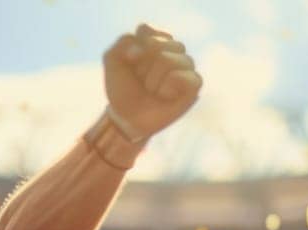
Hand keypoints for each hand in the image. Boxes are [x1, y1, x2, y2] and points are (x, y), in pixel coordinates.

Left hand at [103, 24, 200, 140]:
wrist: (128, 118)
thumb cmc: (123, 89)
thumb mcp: (112, 61)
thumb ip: (124, 41)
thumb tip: (147, 36)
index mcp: (155, 40)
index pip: (145, 31)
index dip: (133, 51)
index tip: (129, 64)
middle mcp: (174, 49)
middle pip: (156, 45)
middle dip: (141, 67)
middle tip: (142, 81)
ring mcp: (186, 65)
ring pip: (168, 59)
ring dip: (152, 80)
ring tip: (152, 90)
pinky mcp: (194, 84)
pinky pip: (184, 76)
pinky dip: (167, 87)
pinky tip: (164, 95)